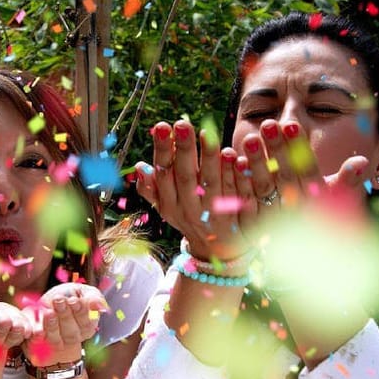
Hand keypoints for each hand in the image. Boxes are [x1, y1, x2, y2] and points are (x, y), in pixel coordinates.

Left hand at [21, 283, 107, 366]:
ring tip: (49, 311)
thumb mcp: (81, 292)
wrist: (45, 304)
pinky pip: (40, 342)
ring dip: (53, 325)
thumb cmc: (67, 296)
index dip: (81, 312)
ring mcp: (57, 341)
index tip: (73, 300)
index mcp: (87, 325)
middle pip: (72, 331)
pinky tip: (38, 330)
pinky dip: (39, 336)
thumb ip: (93, 297)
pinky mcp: (41, 342)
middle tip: (59, 300)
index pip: (87, 323)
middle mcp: (74, 336)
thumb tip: (100, 305)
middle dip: (65, 314)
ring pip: (57, 338)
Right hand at [134, 120, 252, 261]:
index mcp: (171, 205)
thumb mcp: (167, 207)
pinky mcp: (238, 217)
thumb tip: (140, 167)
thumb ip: (152, 189)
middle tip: (182, 123)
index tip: (161, 126)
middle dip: (183, 150)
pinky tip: (236, 155)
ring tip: (208, 133)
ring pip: (212, 185)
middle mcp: (190, 210)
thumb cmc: (190, 219)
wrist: (218, 254)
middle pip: (186, 178)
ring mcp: (214, 215)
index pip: (164, 175)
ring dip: (209, 159)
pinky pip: (237, 194)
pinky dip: (236, 175)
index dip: (162, 151)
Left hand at [234, 119, 372, 235]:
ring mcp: (275, 220)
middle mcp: (296, 211)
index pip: (307, 171)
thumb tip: (362, 162)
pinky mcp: (255, 227)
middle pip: (284, 177)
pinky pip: (245, 203)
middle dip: (275, 150)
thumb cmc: (324, 219)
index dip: (299, 149)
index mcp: (316, 201)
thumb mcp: (336, 200)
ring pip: (264, 188)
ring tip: (248, 137)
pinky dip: (239, 182)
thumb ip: (346, 181)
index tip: (291, 124)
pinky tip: (233, 161)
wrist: (307, 262)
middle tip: (268, 124)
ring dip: (256, 163)